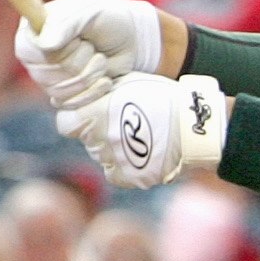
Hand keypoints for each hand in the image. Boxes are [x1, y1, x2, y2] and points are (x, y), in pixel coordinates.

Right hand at [16, 0, 167, 115]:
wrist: (130, 41)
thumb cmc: (108, 20)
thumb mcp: (90, 14)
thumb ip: (67, 25)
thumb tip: (45, 45)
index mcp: (32, 30)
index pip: (29, 51)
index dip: (58, 50)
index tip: (79, 39)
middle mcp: (34, 56)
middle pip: (46, 74)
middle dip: (79, 63)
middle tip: (93, 48)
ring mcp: (47, 78)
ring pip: (59, 91)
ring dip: (89, 76)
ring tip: (101, 60)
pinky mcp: (63, 95)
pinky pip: (70, 105)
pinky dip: (93, 93)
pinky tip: (106, 80)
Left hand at [76, 71, 228, 188]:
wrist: (194, 125)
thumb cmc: (162, 98)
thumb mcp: (129, 84)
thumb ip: (101, 92)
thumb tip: (84, 95)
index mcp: (96, 114)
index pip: (66, 123)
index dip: (76, 119)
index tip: (88, 116)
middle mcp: (101, 139)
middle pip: (86, 140)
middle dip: (98, 133)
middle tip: (123, 124)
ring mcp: (115, 160)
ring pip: (101, 156)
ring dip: (112, 148)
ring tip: (138, 137)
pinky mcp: (129, 177)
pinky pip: (116, 173)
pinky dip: (124, 166)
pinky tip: (141, 153)